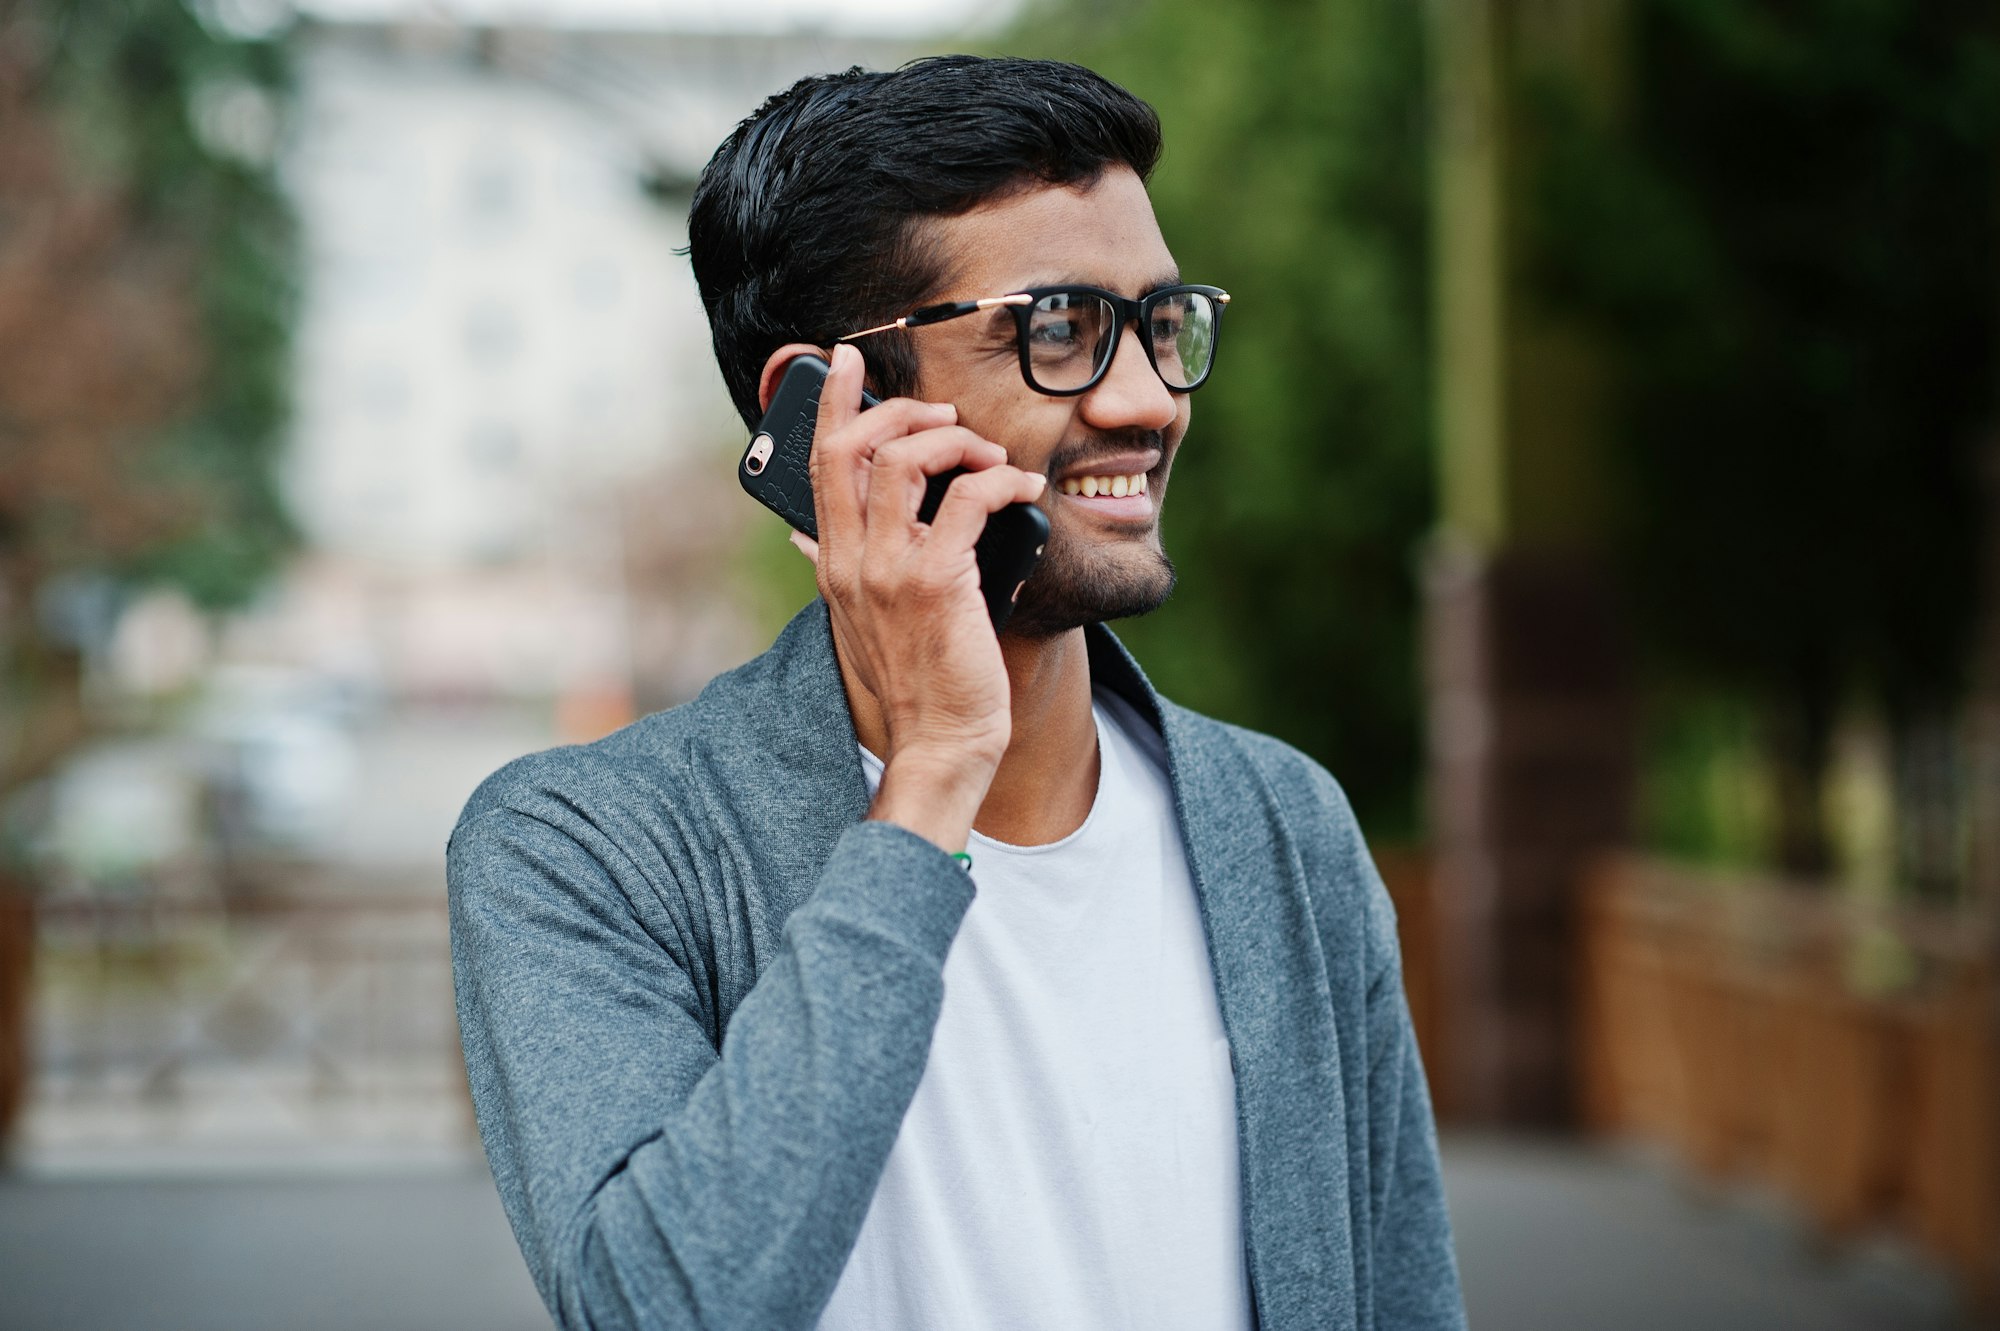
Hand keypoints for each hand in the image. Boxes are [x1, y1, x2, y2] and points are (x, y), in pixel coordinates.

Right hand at [802, 345, 1044, 848]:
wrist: (940, 741)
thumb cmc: (918, 679)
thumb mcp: (862, 619)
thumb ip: (841, 568)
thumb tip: (806, 534)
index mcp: (833, 562)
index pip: (818, 462)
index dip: (830, 401)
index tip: (843, 358)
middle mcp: (851, 559)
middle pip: (852, 446)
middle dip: (898, 409)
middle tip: (944, 415)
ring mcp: (890, 570)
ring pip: (906, 459)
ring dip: (956, 441)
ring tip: (988, 455)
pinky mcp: (938, 583)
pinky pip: (968, 499)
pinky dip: (1001, 479)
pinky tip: (1022, 488)